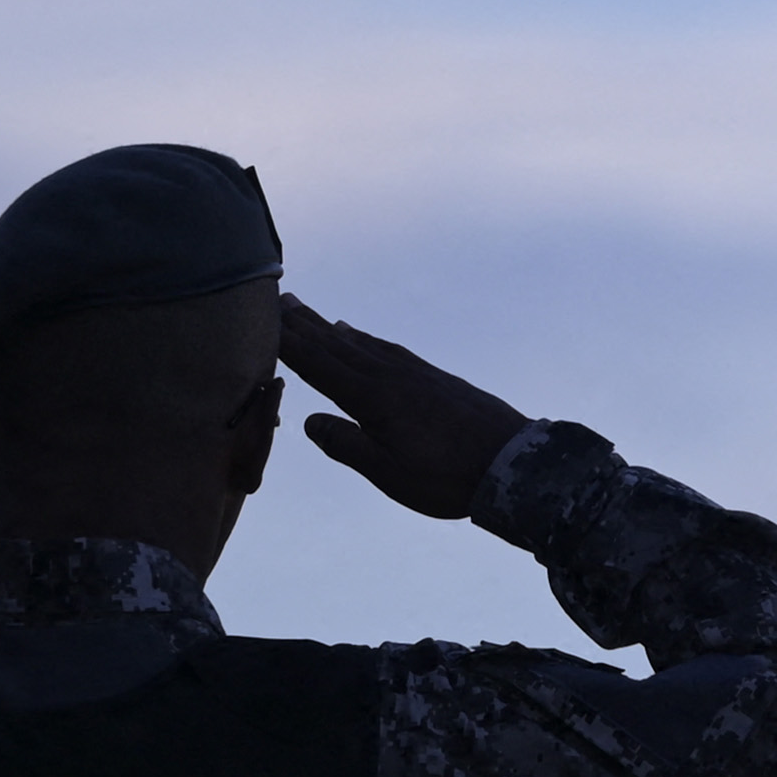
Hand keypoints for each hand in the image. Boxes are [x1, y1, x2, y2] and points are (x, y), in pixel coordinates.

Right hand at [279, 294, 533, 520]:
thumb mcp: (388, 472)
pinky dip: (368, 341)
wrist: (512, 463)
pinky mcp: (436, 378)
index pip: (320, 366)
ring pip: (364, 345)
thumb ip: (347, 445)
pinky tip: (362, 340)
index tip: (265, 320)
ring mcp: (416, 374)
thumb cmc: (446, 477)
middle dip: (306, 325)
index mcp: (373, 398)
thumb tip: (309, 421)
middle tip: (281, 299)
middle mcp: (392, 376)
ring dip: (334, 330)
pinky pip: (390, 351)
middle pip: (338, 346)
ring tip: (312, 317)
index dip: (290, 344)